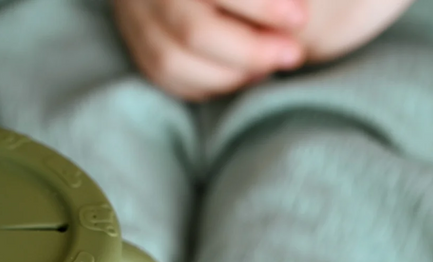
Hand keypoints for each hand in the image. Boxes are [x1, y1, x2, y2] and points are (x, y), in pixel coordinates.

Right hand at [111, 0, 308, 100]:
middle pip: (194, 32)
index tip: (300, 19)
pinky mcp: (132, 39)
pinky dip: (206, 84)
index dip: (262, 7)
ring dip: (228, 74)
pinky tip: (240, 75)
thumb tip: (296, 15)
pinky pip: (163, 76)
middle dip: (249, 51)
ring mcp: (133, 14)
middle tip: (291, 54)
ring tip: (267, 66)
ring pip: (172, 61)